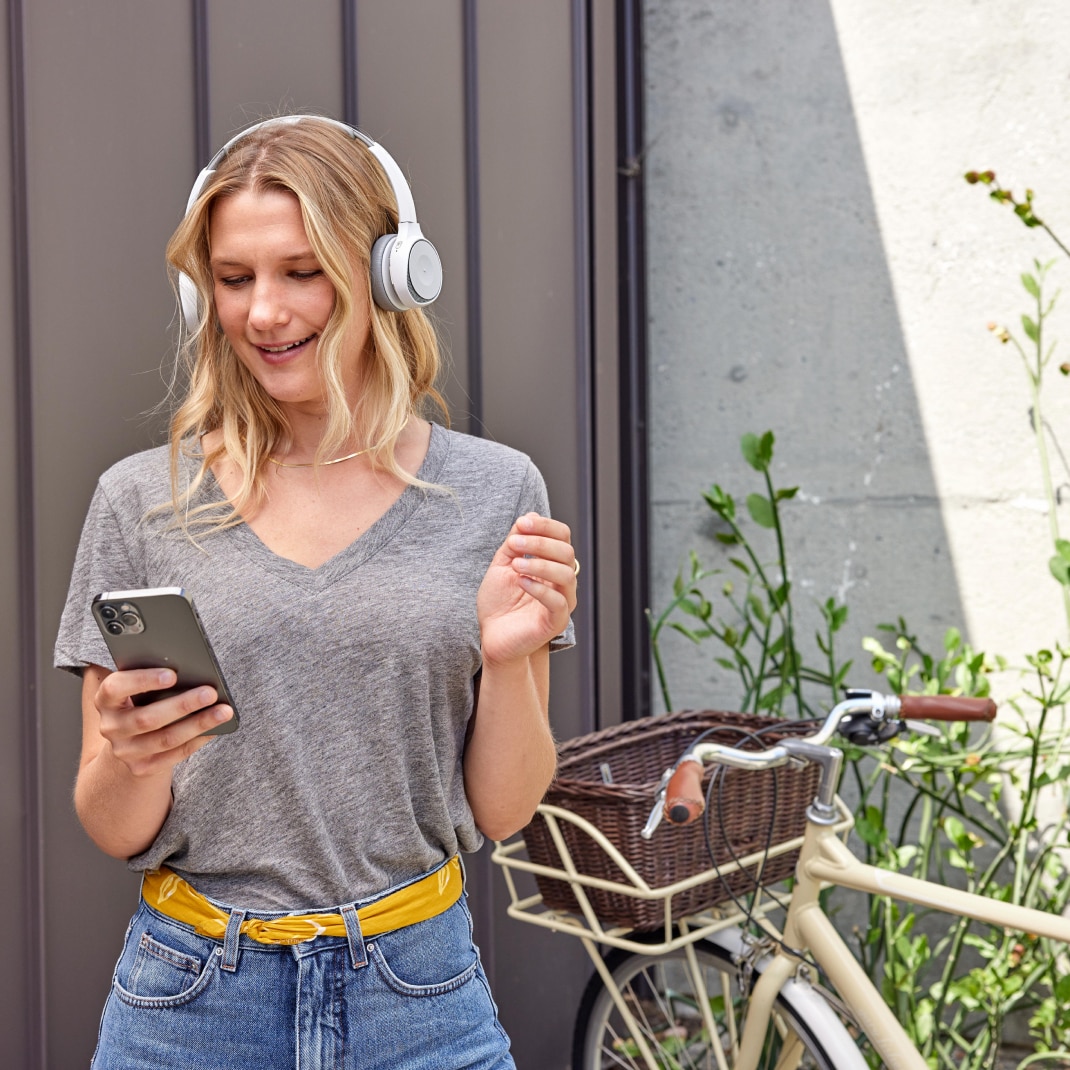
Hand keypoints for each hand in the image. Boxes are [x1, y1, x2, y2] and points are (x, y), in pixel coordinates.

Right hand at [90, 667, 232, 778]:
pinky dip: (199, 740)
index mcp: (105, 700)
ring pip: (165, 739)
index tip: (173, 674)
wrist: (129, 740)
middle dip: (182, 705)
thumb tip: (191, 668)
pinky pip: (175, 754)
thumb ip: (154, 676)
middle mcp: (110, 727)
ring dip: (198, 724)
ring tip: (224, 711)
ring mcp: (125, 751)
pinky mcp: (141, 768)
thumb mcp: (139, 686)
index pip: (116, 688)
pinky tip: (217, 728)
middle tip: (211, 692)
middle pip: (147, 718)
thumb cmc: (141, 700)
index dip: (143, 681)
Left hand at [477, 513, 577, 666]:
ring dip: (539, 563)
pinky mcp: (556, 621)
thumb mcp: (502, 565)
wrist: (492, 637)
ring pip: (565, 575)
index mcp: (552, 564)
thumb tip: (529, 516)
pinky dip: (540, 588)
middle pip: (566, 552)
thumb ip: (515, 543)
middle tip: (515, 542)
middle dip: (540, 542)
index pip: (562, 537)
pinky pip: (558, 602)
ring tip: (516, 564)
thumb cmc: (499, 603)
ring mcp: (562, 601)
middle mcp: (561, 581)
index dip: (545, 526)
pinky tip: (521, 582)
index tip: (522, 523)